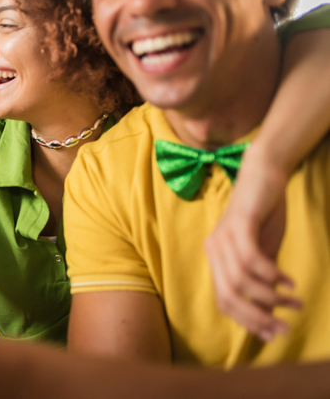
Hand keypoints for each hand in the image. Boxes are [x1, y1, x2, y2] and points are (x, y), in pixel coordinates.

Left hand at [204, 145, 301, 341]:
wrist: (263, 174)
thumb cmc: (263, 215)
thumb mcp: (264, 252)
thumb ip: (261, 279)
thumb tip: (266, 312)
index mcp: (216, 258)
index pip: (223, 300)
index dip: (246, 321)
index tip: (273, 334)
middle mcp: (213, 249)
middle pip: (228, 296)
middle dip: (257, 317)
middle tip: (284, 327)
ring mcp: (223, 236)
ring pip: (240, 280)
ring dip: (270, 297)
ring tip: (294, 301)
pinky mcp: (238, 224)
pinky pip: (251, 258)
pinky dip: (270, 275)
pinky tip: (288, 281)